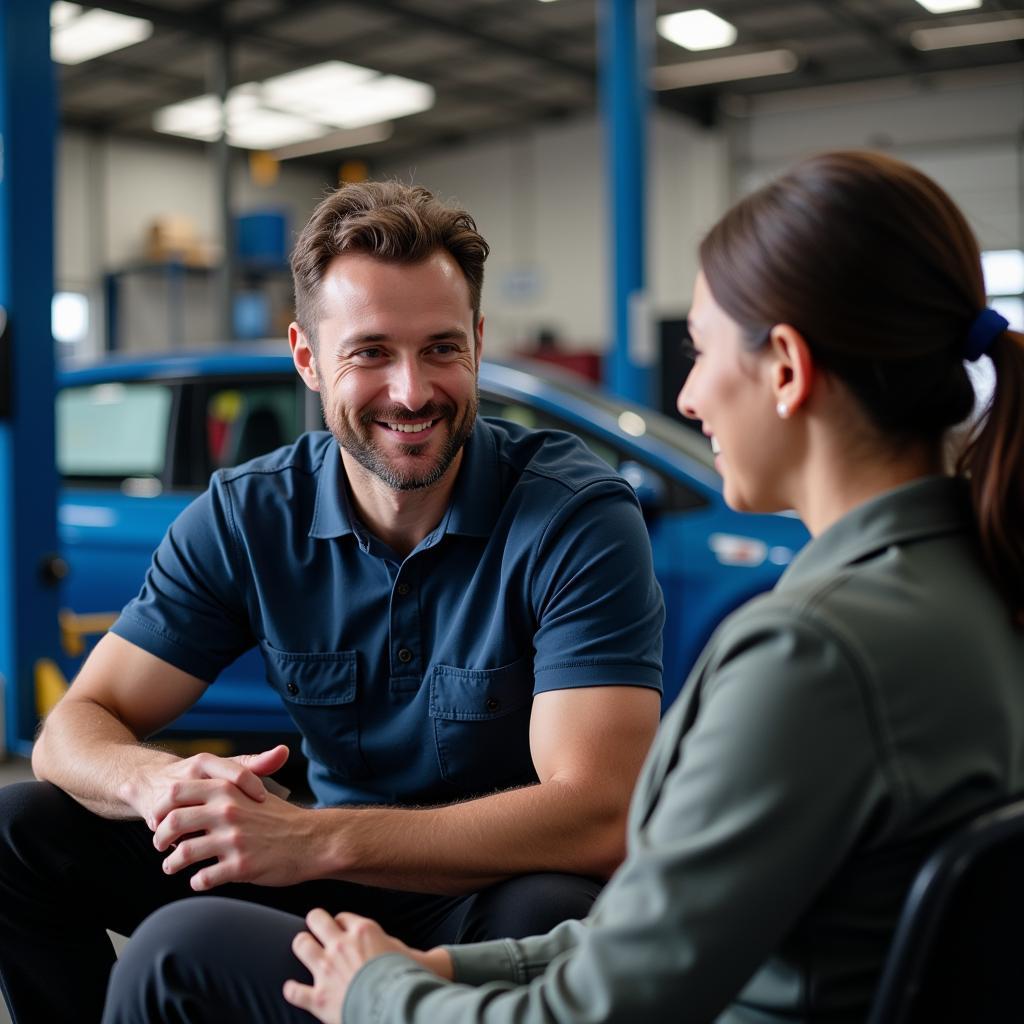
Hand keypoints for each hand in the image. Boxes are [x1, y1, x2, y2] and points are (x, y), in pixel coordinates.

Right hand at [119, 744, 289, 831]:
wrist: (151, 780)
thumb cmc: (201, 778)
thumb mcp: (226, 769)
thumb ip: (254, 764)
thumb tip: (283, 751)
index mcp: (210, 763)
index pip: (237, 773)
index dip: (253, 789)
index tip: (263, 803)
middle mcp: (189, 775)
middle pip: (209, 797)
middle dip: (227, 819)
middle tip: (242, 832)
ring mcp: (170, 794)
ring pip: (185, 818)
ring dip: (198, 835)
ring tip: (215, 847)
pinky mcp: (155, 811)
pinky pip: (169, 831)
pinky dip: (179, 843)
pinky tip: (188, 852)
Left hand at [153, 782, 313, 890]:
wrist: (311, 840)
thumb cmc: (280, 818)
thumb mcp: (253, 792)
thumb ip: (224, 790)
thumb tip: (194, 794)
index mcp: (228, 790)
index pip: (178, 792)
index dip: (161, 807)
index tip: (158, 820)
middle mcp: (227, 812)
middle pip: (173, 822)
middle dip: (160, 837)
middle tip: (160, 845)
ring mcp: (233, 840)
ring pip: (183, 853)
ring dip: (171, 864)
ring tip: (171, 867)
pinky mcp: (241, 866)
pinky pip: (203, 878)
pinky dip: (196, 881)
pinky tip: (200, 880)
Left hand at [283, 910, 452, 1023]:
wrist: (398, 1008)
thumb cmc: (407, 980)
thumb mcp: (406, 952)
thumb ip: (388, 945)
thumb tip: (404, 950)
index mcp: (363, 931)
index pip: (342, 917)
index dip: (342, 925)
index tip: (344, 932)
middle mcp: (341, 946)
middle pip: (316, 919)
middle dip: (315, 922)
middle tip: (317, 930)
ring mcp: (327, 971)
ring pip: (301, 945)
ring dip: (303, 947)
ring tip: (305, 950)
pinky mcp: (318, 998)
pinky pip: (295, 991)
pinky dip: (293, 990)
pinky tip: (293, 988)